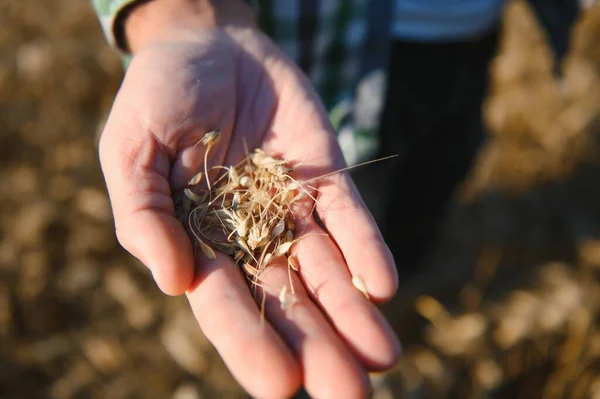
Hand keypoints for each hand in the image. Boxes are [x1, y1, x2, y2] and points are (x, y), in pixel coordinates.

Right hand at [99, 1, 399, 396]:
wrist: (209, 44)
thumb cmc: (158, 97)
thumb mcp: (130, 149)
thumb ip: (143, 215)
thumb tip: (172, 282)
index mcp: (198, 242)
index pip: (226, 305)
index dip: (251, 344)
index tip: (282, 386)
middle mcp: (250, 237)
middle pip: (286, 301)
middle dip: (316, 348)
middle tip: (348, 396)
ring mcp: (292, 209)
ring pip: (327, 271)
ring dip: (353, 314)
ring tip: (382, 359)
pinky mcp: (326, 176)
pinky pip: (349, 217)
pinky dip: (367, 250)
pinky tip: (384, 286)